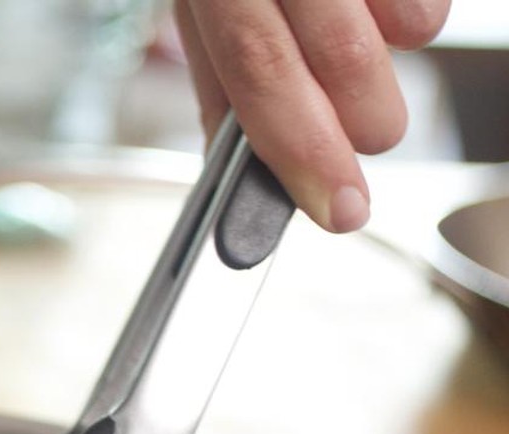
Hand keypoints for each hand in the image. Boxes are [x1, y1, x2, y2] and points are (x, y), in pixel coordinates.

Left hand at [173, 0, 449, 232]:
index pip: (254, 70)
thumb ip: (219, 75)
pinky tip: (393, 0)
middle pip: (338, 49)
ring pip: (408, 18)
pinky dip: (418, 6)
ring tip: (384, 38)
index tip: (338, 209)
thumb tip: (242, 174)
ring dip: (405, 49)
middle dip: (364, 120)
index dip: (299, 147)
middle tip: (370, 139)